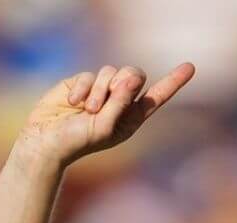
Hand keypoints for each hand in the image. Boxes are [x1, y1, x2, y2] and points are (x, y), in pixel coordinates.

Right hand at [15, 62, 194, 167]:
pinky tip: (72, 103)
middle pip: (134, 75)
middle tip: (109, 99)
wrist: (46, 140)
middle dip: (124, 83)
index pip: (156, 96)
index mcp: (132, 117)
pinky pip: (89, 74)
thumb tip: (130, 79)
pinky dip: (82, 88)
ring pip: (110, 72)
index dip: (173, 81)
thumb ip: (120, 103)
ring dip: (99, 90)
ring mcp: (100, 91)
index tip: (190, 67)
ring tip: (87, 110)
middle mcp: (119, 102)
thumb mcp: (104, 127)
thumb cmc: (78, 141)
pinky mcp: (81, 83)